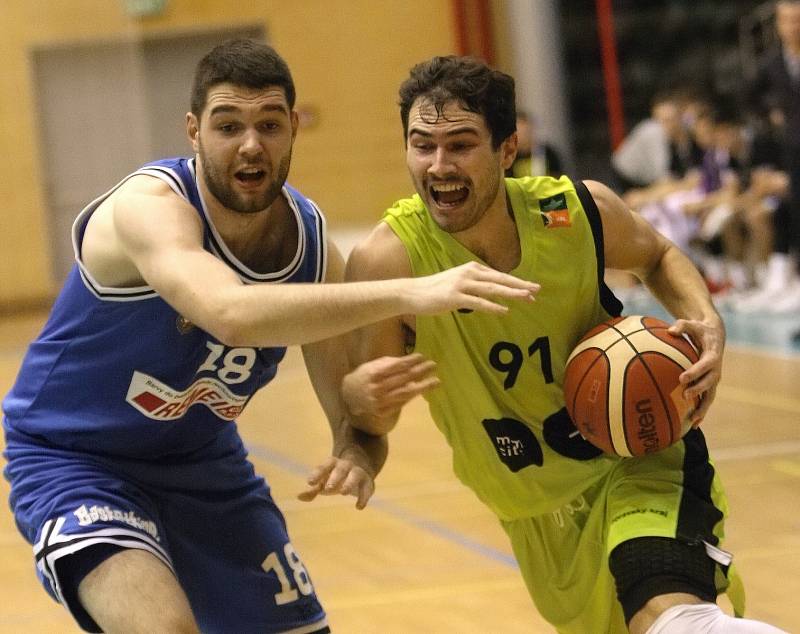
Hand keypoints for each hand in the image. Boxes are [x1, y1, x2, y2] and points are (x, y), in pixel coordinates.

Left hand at [297, 455, 374, 509]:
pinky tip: (359, 507)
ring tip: (343, 493)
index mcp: (332, 464)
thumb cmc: (336, 477)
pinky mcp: (368, 483)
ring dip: (349, 483)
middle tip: (328, 488)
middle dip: (335, 477)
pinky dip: (364, 497)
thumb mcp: (324, 481)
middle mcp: (345, 466)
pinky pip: (367, 489)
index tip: (309, 482)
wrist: (360, 468)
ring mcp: (357, 473)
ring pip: (355, 475)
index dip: (317, 474)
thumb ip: (313, 490)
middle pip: (341, 469)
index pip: (324, 467)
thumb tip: (298, 497)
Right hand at [343, 353, 438, 418]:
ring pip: (405, 393)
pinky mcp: (383, 412)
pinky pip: (401, 403)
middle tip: (433, 366)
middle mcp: (377, 389)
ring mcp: (380, 402)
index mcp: (374, 374)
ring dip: (422, 387)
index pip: (396, 366)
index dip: (411, 361)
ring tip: (435, 381)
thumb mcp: (374, 365)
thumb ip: (390, 364)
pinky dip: (412, 396)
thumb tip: (411, 361)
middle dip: (420, 371)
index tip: (422, 356)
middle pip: (403, 379)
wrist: (350, 396)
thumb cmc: (365, 376)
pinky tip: (421, 389)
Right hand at [408, 261, 538, 314]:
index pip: (499, 276)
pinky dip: (492, 307)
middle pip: (500, 279)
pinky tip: (505, 311)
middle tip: (537, 290)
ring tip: (527, 298)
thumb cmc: (436, 289)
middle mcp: (469, 273)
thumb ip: (475, 284)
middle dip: (520, 286)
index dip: (517, 283)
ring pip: (492, 289)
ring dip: (511, 293)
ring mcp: (462, 285)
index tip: (532, 289)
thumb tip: (492, 290)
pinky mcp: (454, 297)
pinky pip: (478, 302)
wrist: (413, 293)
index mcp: (472, 268)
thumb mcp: (458, 282)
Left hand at [668, 318, 724, 426]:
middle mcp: (715, 370)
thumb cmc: (699, 330)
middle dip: (698, 390)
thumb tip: (670, 330)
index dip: (695, 372)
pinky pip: (706, 400)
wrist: (715, 336)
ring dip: (702, 408)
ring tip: (692, 421)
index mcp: (712, 356)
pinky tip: (692, 425)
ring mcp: (713, 379)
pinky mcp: (710, 385)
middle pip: (709, 383)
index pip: (705, 365)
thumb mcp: (692, 324)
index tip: (682, 378)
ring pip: (710, 396)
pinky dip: (701, 412)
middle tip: (684, 396)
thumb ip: (682, 326)